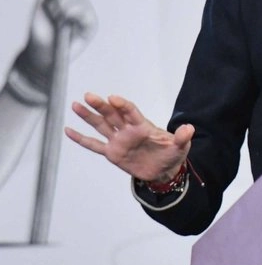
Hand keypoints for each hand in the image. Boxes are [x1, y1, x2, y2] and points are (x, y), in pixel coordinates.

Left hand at [22, 0, 97, 75]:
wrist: (41, 51)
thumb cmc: (41, 26)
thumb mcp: (43, 0)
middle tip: (51, 5)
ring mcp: (88, 12)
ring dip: (61, 3)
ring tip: (55, 17)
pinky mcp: (91, 25)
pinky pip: (85, 10)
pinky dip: (72, 12)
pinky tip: (65, 20)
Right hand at [65, 93, 191, 183]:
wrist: (164, 169)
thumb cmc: (172, 153)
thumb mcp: (181, 146)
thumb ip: (182, 138)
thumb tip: (189, 129)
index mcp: (143, 126)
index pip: (131, 112)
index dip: (123, 105)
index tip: (113, 98)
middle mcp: (128, 130)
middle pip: (112, 115)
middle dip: (101, 106)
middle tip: (89, 96)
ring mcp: (118, 141)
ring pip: (101, 126)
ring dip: (88, 116)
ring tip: (75, 105)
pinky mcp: (112, 153)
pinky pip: (94, 145)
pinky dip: (81, 139)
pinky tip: (68, 131)